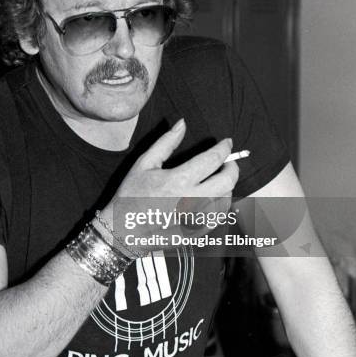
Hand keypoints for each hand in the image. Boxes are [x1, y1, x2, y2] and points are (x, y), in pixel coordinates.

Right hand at [100, 118, 238, 254]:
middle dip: (232, 167)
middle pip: (228, 181)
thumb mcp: (144, 164)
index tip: (227, 143)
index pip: (213, 159)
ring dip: (226, 186)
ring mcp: (195, 219)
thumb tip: (182, 124)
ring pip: (226, 200)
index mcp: (178, 180)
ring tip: (217, 180)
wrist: (123, 230)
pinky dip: (220, 205)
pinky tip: (211, 199)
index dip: (224, 148)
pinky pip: (219, 217)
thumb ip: (165, 142)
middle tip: (227, 162)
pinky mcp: (196, 233)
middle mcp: (191, 200)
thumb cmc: (131, 196)